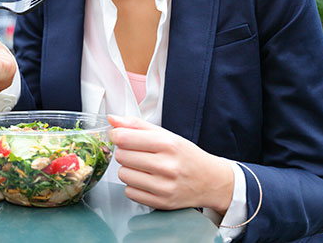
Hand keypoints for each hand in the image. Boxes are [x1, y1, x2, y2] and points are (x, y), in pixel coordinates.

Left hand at [108, 115, 233, 213]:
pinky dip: (134, 186)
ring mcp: (164, 187)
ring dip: (128, 169)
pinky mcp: (161, 203)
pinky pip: (130, 192)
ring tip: (142, 167)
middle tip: (136, 152)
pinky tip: (146, 180)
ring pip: (123, 174)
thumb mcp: (166, 135)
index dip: (115, 135)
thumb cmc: (186, 156)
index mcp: (167, 144)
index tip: (118, 135)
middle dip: (124, 152)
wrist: (211, 181)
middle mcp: (166, 166)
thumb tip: (112, 119)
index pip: (124, 138)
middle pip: (121, 156)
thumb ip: (136, 124)